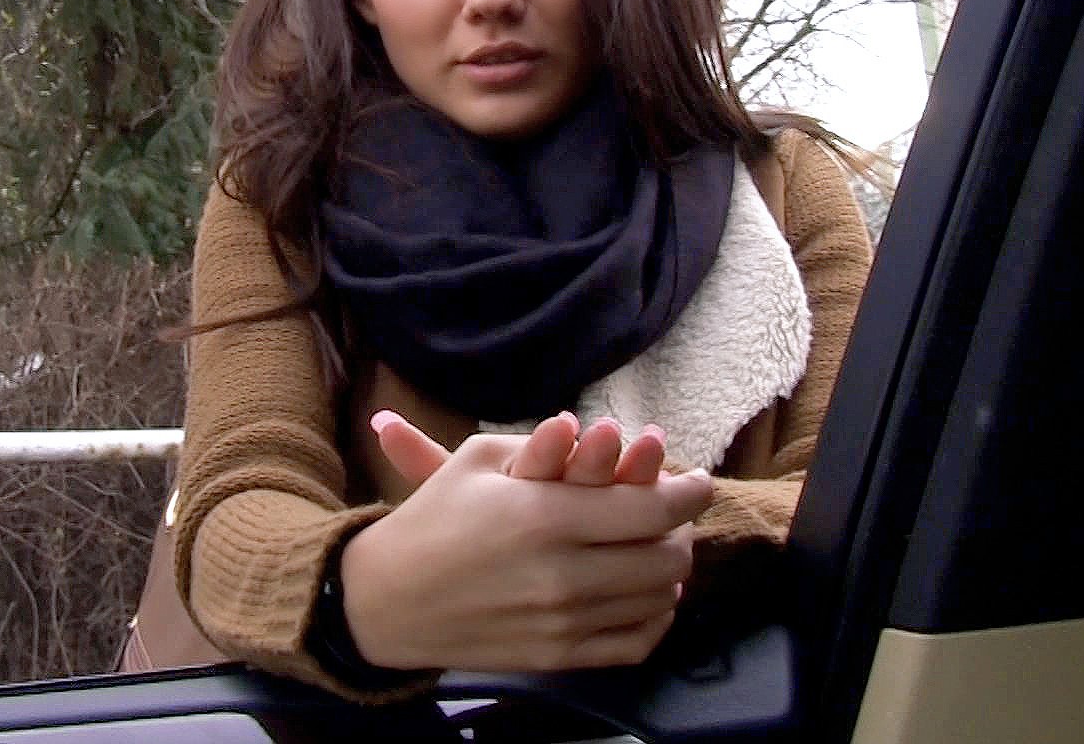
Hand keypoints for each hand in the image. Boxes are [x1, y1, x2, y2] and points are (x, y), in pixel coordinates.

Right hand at [340, 415, 711, 673]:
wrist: (386, 599)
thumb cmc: (433, 519)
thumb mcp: (476, 460)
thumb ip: (544, 444)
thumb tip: (599, 427)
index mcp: (543, 515)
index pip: (651, 508)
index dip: (688, 492)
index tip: (696, 481)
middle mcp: (561, 573)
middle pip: (666, 557)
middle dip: (683, 531)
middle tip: (676, 516)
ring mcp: (563, 622)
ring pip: (658, 600)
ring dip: (671, 571)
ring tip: (660, 549)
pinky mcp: (559, 657)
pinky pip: (636, 643)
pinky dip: (655, 617)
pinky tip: (646, 596)